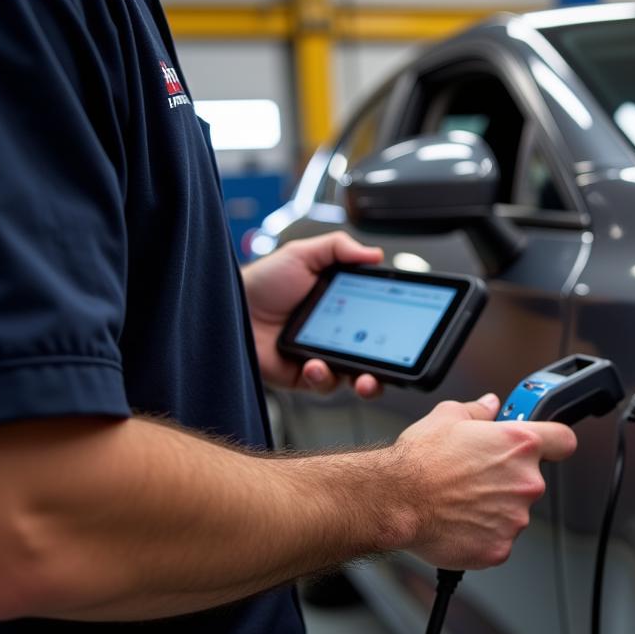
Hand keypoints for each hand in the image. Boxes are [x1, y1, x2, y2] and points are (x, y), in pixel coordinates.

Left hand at [242, 232, 383, 395]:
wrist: (228, 306)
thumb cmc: (261, 281)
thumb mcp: (302, 254)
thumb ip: (339, 248)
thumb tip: (375, 254)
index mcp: (342, 307)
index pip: (377, 320)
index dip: (392, 328)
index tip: (405, 331)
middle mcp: (336, 335)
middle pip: (374, 357)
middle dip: (388, 368)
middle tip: (393, 367)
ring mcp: (321, 358)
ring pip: (353, 378)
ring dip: (363, 381)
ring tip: (361, 377)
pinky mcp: (302, 377)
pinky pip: (323, 385)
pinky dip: (323, 378)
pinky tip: (315, 365)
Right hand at [393, 394, 576, 569]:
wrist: (396, 500)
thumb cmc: (419, 461)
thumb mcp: (447, 416)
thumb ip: (479, 410)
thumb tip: (490, 405)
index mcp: (519, 445)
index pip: (563, 440)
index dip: (554, 442)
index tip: (546, 445)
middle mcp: (525, 481)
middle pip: (530, 479)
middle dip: (507, 479)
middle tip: (474, 477)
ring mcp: (516, 518)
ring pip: (513, 512)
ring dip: (494, 507)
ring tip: (459, 500)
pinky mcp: (501, 547)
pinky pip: (498, 539)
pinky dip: (482, 534)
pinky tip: (457, 521)